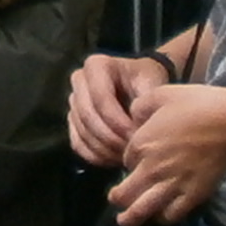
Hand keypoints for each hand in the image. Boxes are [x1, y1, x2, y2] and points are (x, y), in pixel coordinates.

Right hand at [68, 50, 169, 164]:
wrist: (139, 83)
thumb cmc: (147, 80)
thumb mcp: (152, 83)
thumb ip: (147, 101)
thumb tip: (137, 125)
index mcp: (96, 65)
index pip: (101, 98)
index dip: (118, 122)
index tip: (137, 137)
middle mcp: (79, 80)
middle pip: (88, 116)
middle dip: (111, 139)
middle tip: (132, 153)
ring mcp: (73, 101)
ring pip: (82, 132)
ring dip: (105, 149)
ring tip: (128, 157)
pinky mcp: (73, 120)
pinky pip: (77, 143)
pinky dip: (96, 156)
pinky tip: (115, 159)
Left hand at [110, 83, 225, 225]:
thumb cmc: (199, 104)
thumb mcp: (162, 94)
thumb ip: (140, 106)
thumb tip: (133, 117)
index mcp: (140, 144)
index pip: (124, 161)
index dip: (128, 162)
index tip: (134, 161)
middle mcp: (151, 169)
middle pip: (125, 194)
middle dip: (116, 199)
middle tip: (115, 201)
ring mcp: (172, 185)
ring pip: (142, 211)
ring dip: (131, 218)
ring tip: (126, 221)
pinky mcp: (193, 196)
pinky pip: (171, 215)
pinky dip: (162, 218)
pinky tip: (160, 215)